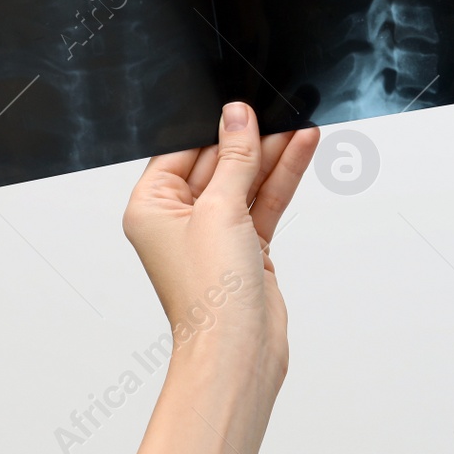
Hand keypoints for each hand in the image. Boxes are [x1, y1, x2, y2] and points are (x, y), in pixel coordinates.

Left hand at [119, 102, 318, 453]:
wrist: (239, 350)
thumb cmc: (210, 295)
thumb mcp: (220, 210)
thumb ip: (234, 159)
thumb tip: (236, 116)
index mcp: (151, 208)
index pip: (183, 151)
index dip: (214, 127)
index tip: (241, 103)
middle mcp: (180, 219)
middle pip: (219, 162)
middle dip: (250, 138)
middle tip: (279, 107)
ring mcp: (215, 233)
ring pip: (247, 180)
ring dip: (273, 154)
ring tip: (301, 123)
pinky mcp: (246, 246)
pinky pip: (264, 201)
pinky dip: (283, 177)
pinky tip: (302, 150)